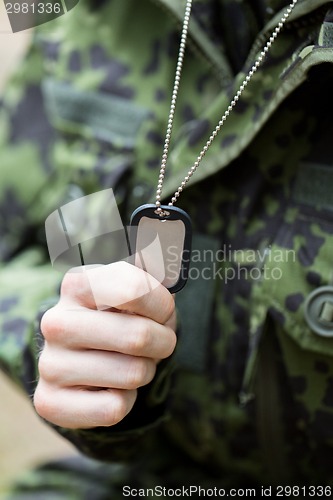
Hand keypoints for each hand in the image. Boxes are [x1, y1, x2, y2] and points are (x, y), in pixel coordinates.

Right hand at [34, 261, 176, 428]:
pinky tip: (110, 386)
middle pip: (139, 337)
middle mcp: (55, 322)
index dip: (162, 304)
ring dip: (145, 371)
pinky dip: (126, 400)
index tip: (163, 310)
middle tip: (158, 342)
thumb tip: (166, 233)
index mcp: (77, 284)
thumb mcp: (135, 286)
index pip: (136, 289)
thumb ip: (153, 264)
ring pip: (132, 375)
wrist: (84, 358)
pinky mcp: (51, 402)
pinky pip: (115, 408)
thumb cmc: (119, 316)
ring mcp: (49, 364)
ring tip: (131, 361)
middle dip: (163, 342)